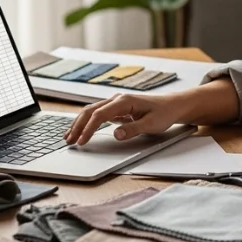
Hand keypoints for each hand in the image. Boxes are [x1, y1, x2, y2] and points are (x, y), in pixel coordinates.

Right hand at [64, 93, 181, 145]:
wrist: (171, 106)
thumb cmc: (163, 114)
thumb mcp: (152, 124)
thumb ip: (133, 129)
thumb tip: (116, 134)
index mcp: (124, 101)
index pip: (100, 115)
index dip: (88, 129)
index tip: (82, 142)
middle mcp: (117, 100)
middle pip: (90, 111)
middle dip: (78, 126)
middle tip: (69, 141)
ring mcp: (115, 103)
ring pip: (91, 111)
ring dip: (79, 123)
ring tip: (69, 137)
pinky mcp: (116, 109)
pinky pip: (97, 114)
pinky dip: (86, 122)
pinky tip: (81, 130)